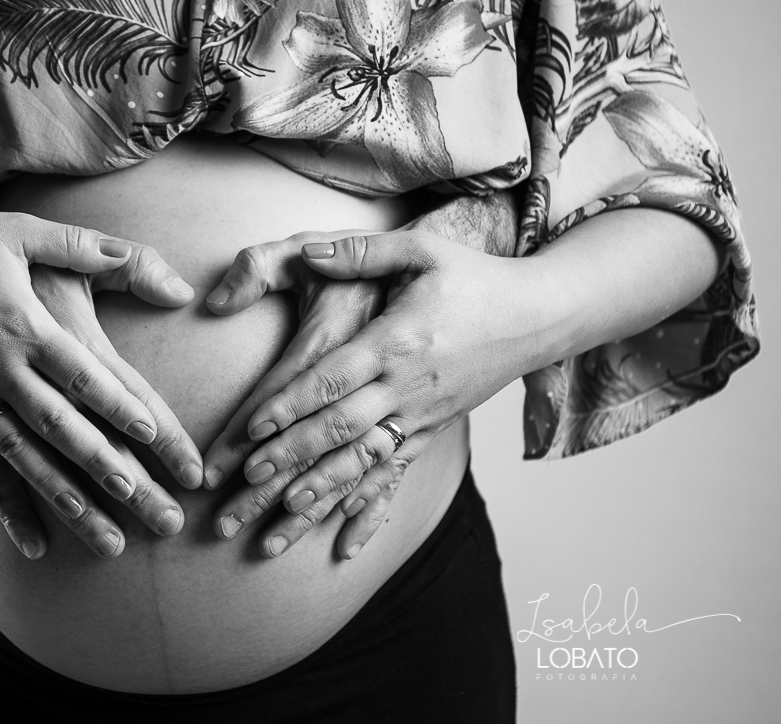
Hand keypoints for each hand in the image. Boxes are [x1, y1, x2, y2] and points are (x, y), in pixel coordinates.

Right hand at [0, 203, 202, 557]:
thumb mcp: (22, 231)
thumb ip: (89, 248)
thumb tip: (168, 277)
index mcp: (22, 322)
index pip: (79, 372)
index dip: (115, 403)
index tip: (150, 435)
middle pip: (56, 423)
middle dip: (98, 463)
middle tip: (137, 498)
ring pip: (17, 453)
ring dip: (54, 495)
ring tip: (92, 532)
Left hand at [232, 230, 540, 557]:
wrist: (539, 316)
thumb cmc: (473, 278)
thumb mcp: (421, 250)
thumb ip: (361, 252)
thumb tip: (307, 251)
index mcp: (396, 340)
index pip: (334, 379)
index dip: (292, 405)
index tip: (253, 427)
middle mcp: (409, 386)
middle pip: (342, 427)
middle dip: (294, 454)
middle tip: (249, 477)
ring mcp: (424, 415)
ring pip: (367, 460)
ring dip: (324, 487)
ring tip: (284, 508)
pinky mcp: (435, 431)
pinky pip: (397, 473)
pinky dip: (369, 505)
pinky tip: (344, 537)